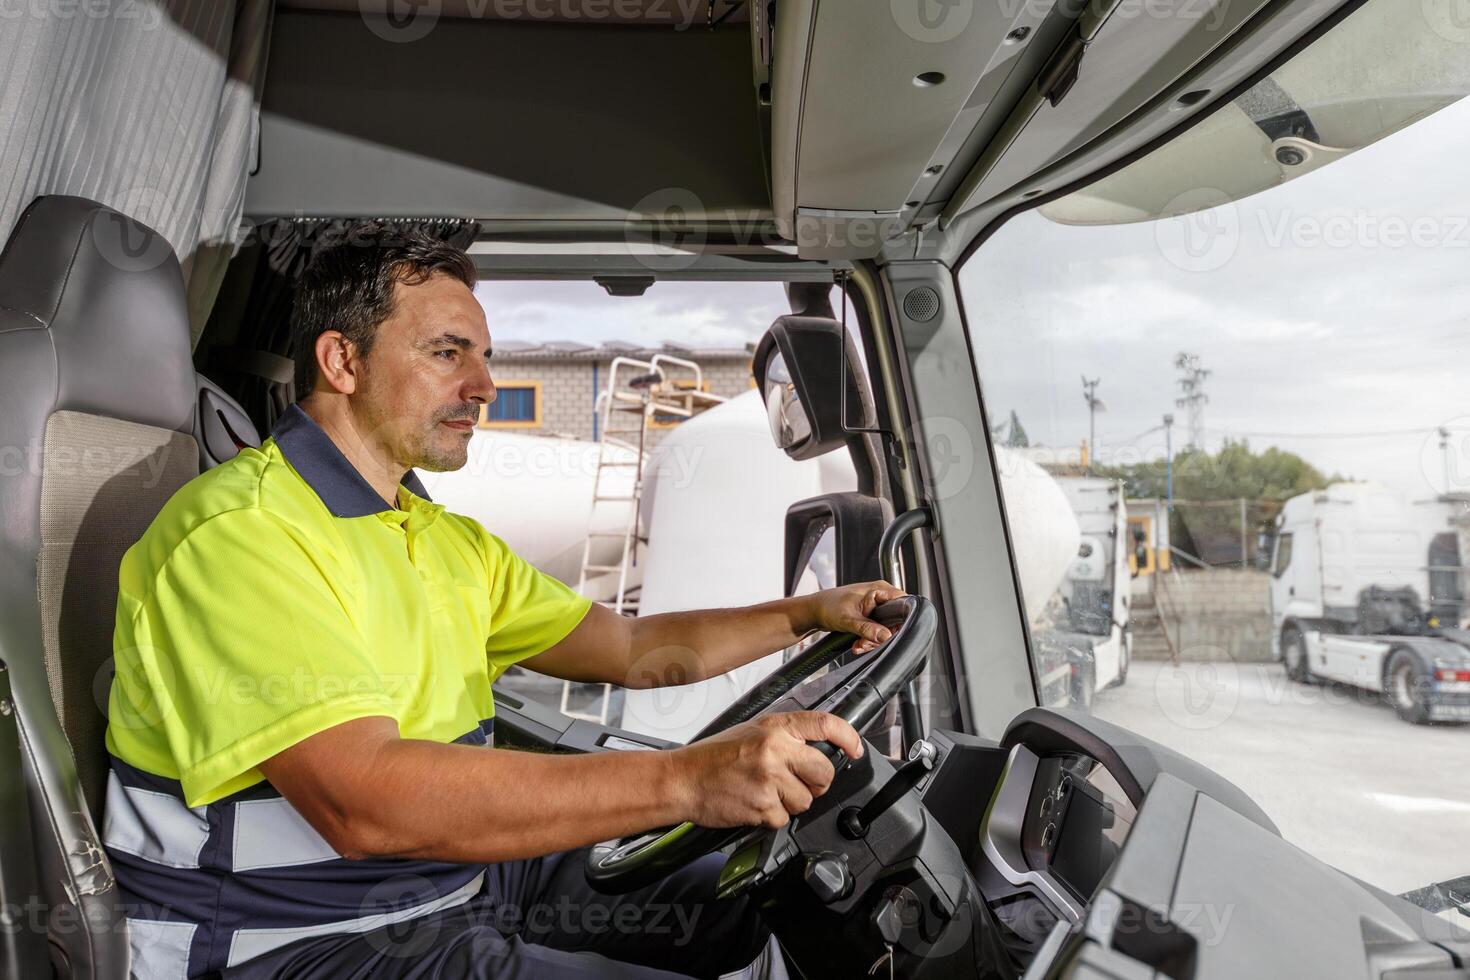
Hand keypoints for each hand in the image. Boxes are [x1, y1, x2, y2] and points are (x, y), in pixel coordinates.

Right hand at [669, 712, 863, 828]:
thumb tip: (816, 749)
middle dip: (817, 782)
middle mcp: (776, 750)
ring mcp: (770, 780)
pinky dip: (772, 817)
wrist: (682, 780)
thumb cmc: (713, 757)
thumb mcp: (751, 732)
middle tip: (798, 782)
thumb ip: (785, 737)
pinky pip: (785, 819)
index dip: (848, 736)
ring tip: (765, 792)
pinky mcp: (763, 807)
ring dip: (791, 803)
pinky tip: (753, 804)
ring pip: (807, 800)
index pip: (825, 724)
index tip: (856, 748)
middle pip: (824, 771)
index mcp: (775, 728)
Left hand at [805, 581, 907, 653]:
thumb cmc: (827, 607)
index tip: (890, 634)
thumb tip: (886, 636)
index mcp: (879, 589)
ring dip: (873, 641)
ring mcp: (876, 606)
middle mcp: (880, 596)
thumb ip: (867, 628)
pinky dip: (869, 640)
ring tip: (859, 644)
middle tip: (866, 643)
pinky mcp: (871, 616)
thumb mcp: (848, 619)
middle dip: (883, 636)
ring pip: (887, 629)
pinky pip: (878, 631)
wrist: (813, 611)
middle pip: (896, 620)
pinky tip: (858, 644)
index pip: (904, 604)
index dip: (901, 621)